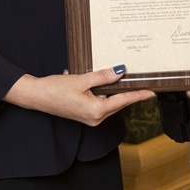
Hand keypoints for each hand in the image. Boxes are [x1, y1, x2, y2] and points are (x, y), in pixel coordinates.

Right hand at [5, 66, 154, 126]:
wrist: (37, 96)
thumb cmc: (55, 89)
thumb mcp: (81, 79)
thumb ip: (102, 76)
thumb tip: (120, 71)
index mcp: (96, 110)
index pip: (123, 101)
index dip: (139, 95)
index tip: (151, 92)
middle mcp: (95, 118)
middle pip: (118, 102)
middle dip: (128, 91)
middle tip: (141, 80)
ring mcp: (90, 118)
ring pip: (110, 102)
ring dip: (115, 91)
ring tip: (122, 77)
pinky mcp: (86, 114)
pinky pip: (101, 103)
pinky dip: (105, 93)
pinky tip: (103, 82)